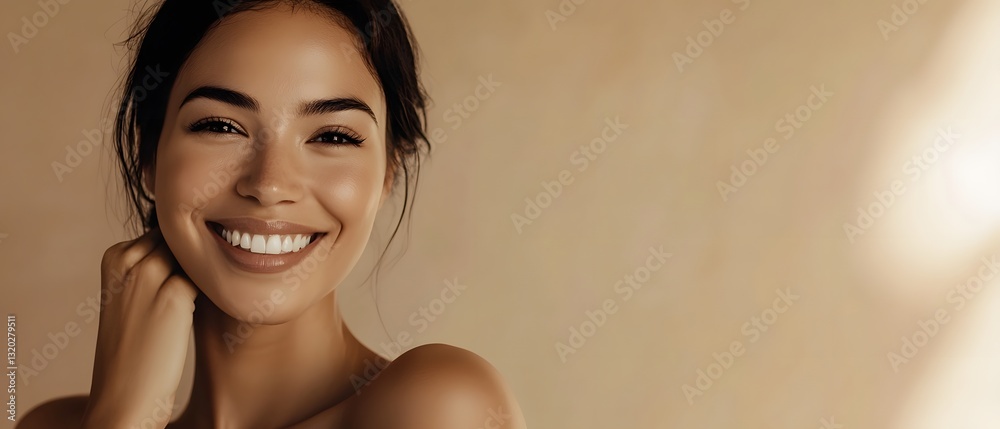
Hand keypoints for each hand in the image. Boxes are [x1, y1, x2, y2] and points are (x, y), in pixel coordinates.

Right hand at [82, 228, 199, 428]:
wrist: (125, 394)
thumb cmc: (136, 347)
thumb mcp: (133, 297)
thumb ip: (156, 267)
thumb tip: (201, 246)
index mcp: (113, 256)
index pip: (165, 233)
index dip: (184, 255)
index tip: (189, 278)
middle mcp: (127, 259)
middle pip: (181, 240)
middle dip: (198, 259)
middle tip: (205, 290)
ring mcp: (149, 274)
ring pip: (195, 256)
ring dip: (208, 274)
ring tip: (209, 301)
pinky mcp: (174, 294)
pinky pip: (207, 277)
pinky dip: (217, 289)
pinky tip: (217, 307)